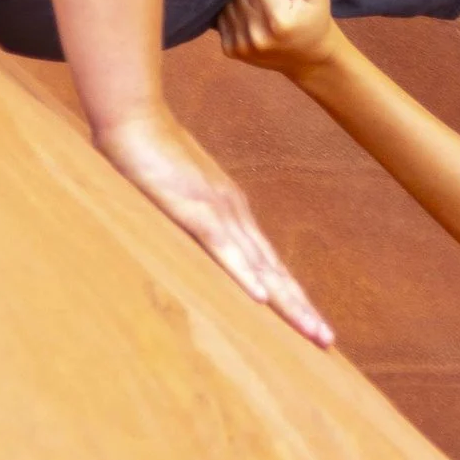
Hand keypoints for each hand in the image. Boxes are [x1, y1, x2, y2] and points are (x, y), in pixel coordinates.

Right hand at [90, 99, 334, 349]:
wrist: (133, 118)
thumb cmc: (147, 158)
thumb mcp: (173, 198)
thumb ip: (183, 222)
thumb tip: (185, 249)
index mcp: (232, 214)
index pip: (268, 263)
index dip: (289, 294)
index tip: (308, 322)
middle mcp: (235, 215)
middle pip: (275, 270)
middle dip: (301, 307)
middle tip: (326, 340)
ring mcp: (218, 211)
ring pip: (260, 266)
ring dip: (287, 302)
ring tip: (311, 331)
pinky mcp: (194, 210)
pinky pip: (223, 248)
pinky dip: (245, 274)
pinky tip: (262, 299)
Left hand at [216, 0, 339, 79]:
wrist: (309, 58)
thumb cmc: (314, 19)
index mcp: (278, 20)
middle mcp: (256, 34)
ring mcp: (241, 45)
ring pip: (226, 4)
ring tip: (256, 0)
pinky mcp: (230, 51)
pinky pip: (221, 19)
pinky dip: (231, 12)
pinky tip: (248, 14)